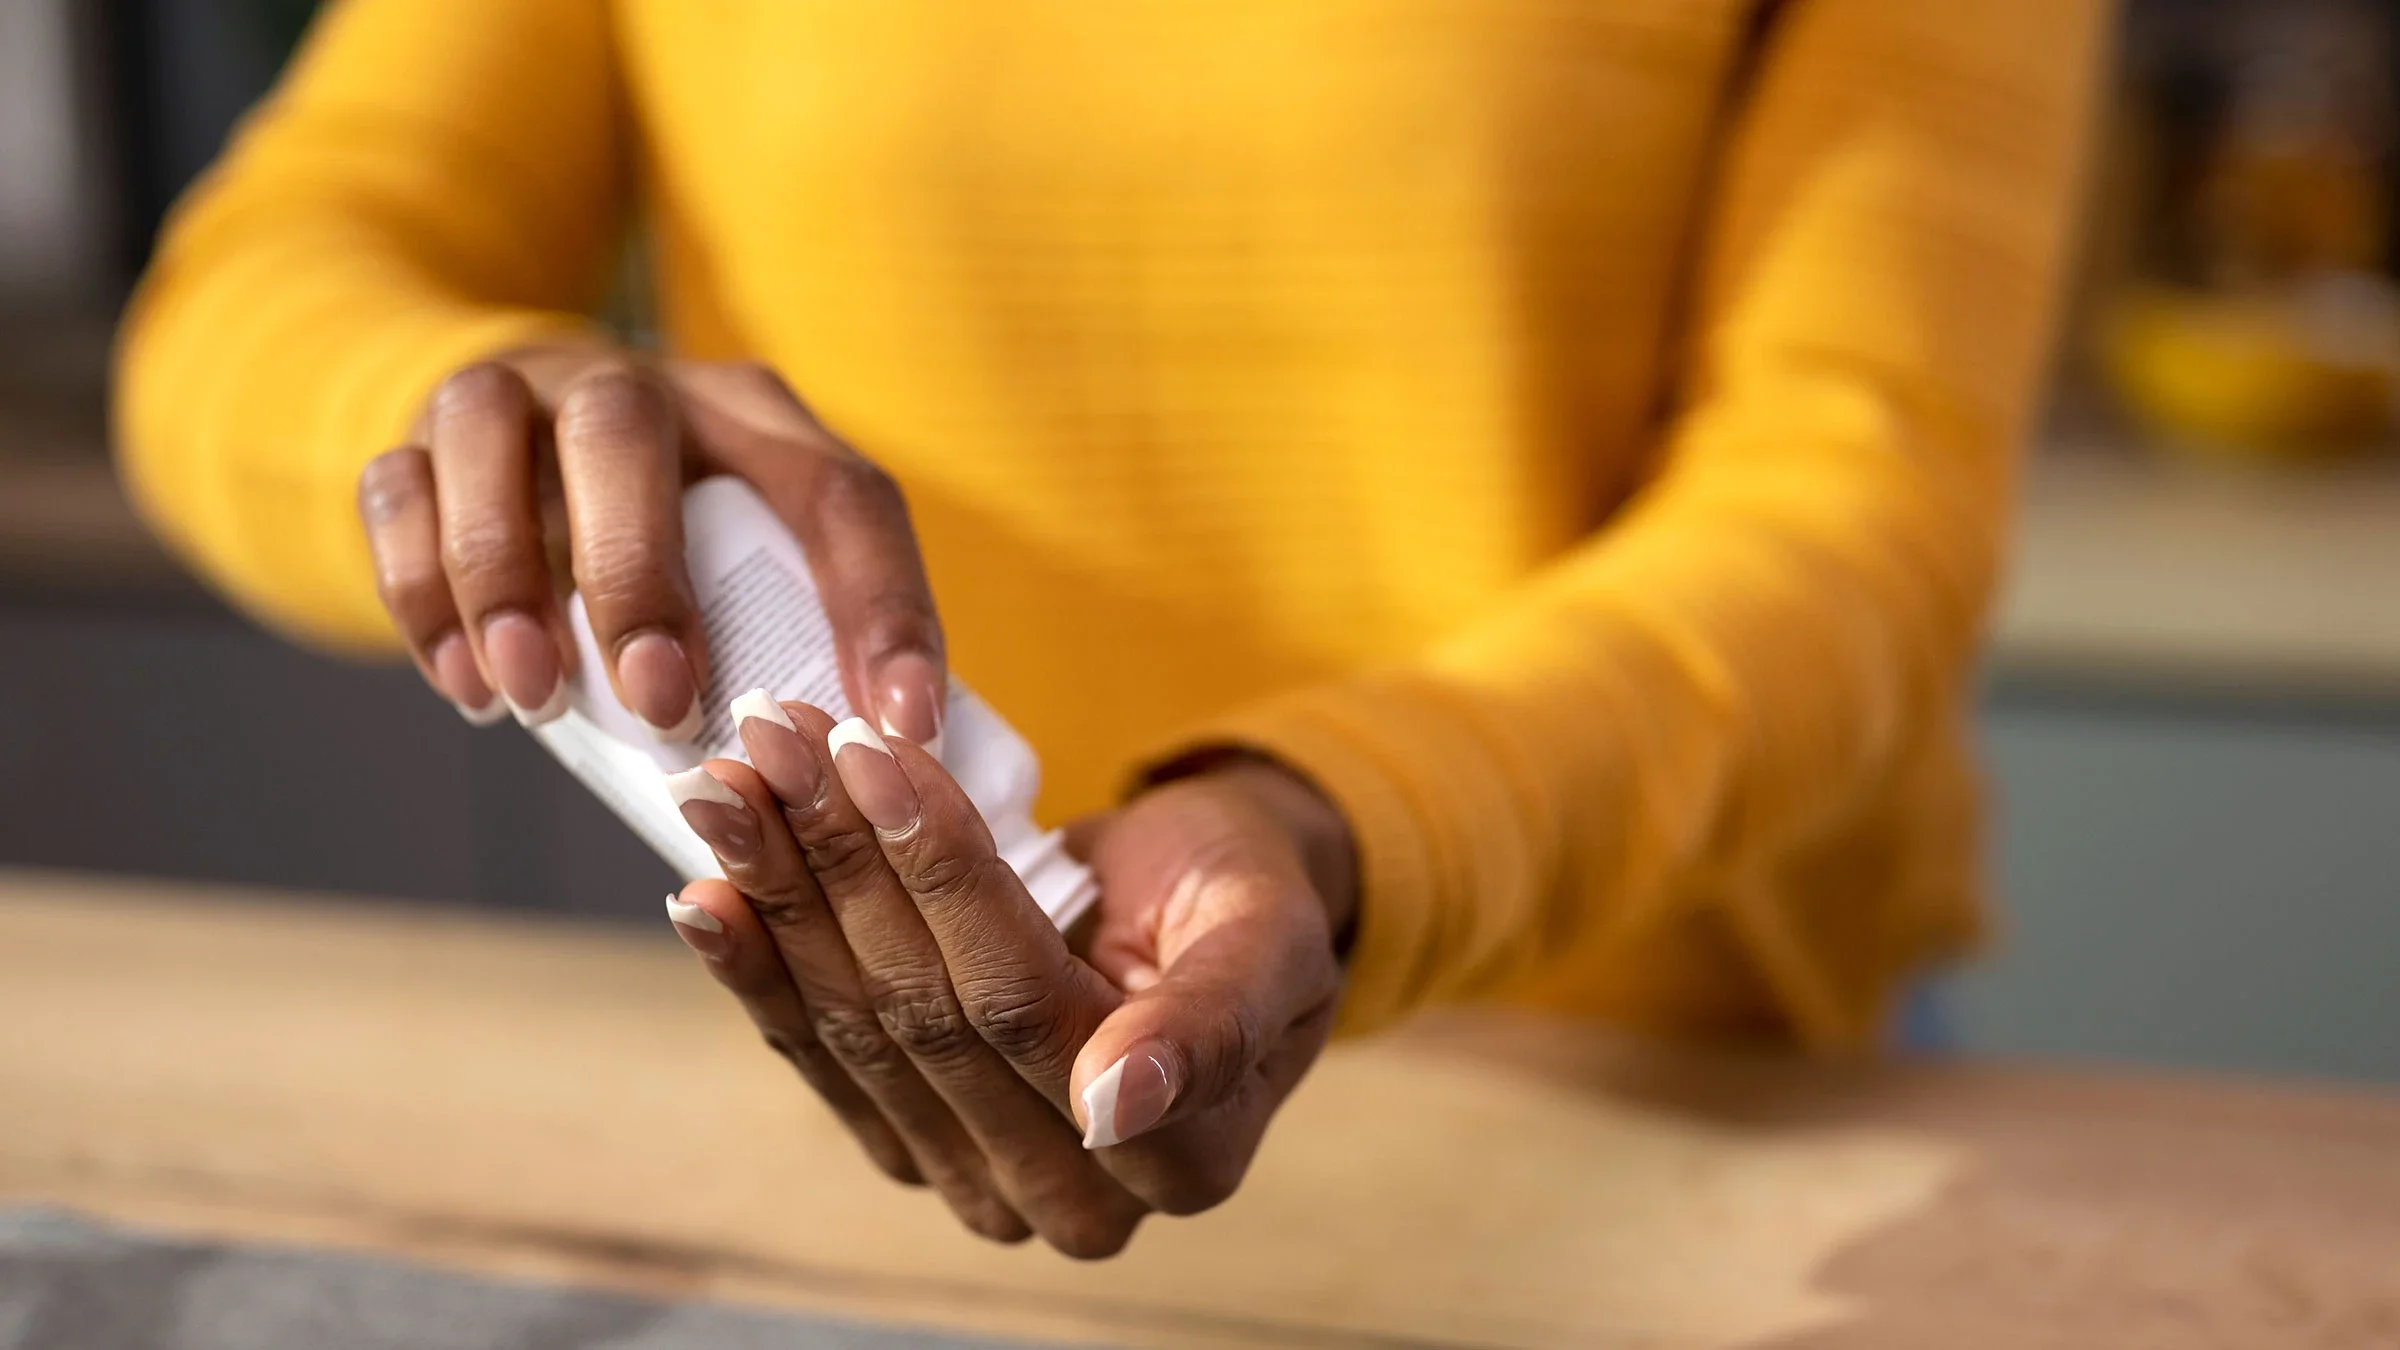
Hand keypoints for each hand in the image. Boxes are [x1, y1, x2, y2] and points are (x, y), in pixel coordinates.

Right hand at [354, 345, 947, 744]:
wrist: (526, 434)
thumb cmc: (677, 534)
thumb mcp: (754, 556)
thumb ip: (798, 635)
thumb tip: (875, 768)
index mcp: (754, 414)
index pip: (840, 493)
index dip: (883, 610)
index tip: (901, 729)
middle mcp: (633, 382)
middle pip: (624, 431)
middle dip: (637, 575)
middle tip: (661, 705)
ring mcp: (515, 394)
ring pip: (489, 435)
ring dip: (503, 575)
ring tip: (535, 700)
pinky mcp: (415, 435)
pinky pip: (396, 488)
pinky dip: (418, 591)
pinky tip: (465, 684)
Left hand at [663, 701, 1347, 1255]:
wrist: (1204, 911)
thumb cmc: (1247, 899)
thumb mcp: (1269, 932)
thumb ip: (1212, 1023)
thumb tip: (1111, 1100)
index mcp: (1179, 1159)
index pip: (1022, 1004)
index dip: (940, 877)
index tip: (871, 755)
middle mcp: (1070, 1198)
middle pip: (924, 1014)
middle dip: (837, 863)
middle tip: (773, 737)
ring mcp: (979, 1180)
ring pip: (859, 1028)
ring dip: (778, 896)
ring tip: (724, 784)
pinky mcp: (912, 1146)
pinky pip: (819, 1057)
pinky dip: (755, 968)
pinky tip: (701, 893)